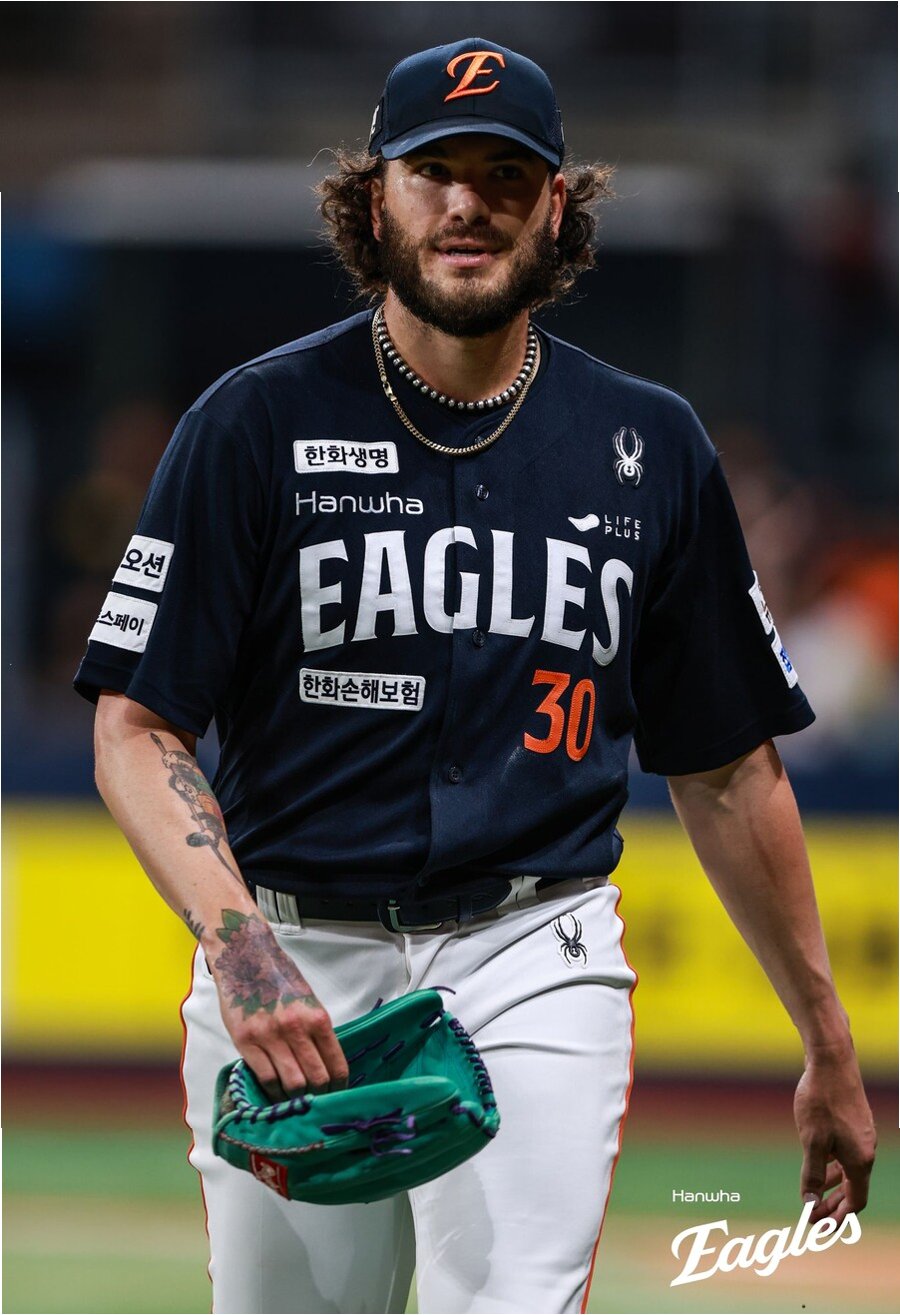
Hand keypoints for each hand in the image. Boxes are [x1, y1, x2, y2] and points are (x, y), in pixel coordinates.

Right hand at [207, 908, 348, 1098]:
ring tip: (297, 1102)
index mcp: (316, 1017)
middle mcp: (296, 1028)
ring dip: (296, 1099)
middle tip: (318, 1103)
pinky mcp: (245, 1041)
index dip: (339, 1086)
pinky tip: (276, 1094)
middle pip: (316, 1079)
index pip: (335, 1064)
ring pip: (291, 1084)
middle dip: (320, 1096)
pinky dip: (273, 1092)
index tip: (338, 1095)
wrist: (246, 956)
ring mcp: (269, 1036)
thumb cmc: (279, 977)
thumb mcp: (307, 1000)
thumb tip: (325, 1064)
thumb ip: (315, 1030)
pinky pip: (265, 1078)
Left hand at [794, 1039, 875, 1225]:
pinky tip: (818, 1164)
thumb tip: (809, 1202)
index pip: (855, 1200)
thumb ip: (811, 1173)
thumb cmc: (821, 1099)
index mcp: (861, 1160)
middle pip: (853, 1188)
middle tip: (813, 1218)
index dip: (838, 1217)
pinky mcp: (853, 1123)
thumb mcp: (811, 1140)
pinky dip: (833, 1166)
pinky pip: (845, 1155)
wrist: (832, 1060)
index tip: (819, 1227)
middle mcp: (866, 1150)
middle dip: (834, 1206)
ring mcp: (861, 1136)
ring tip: (813, 1196)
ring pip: (849, 1171)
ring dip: (832, 1186)